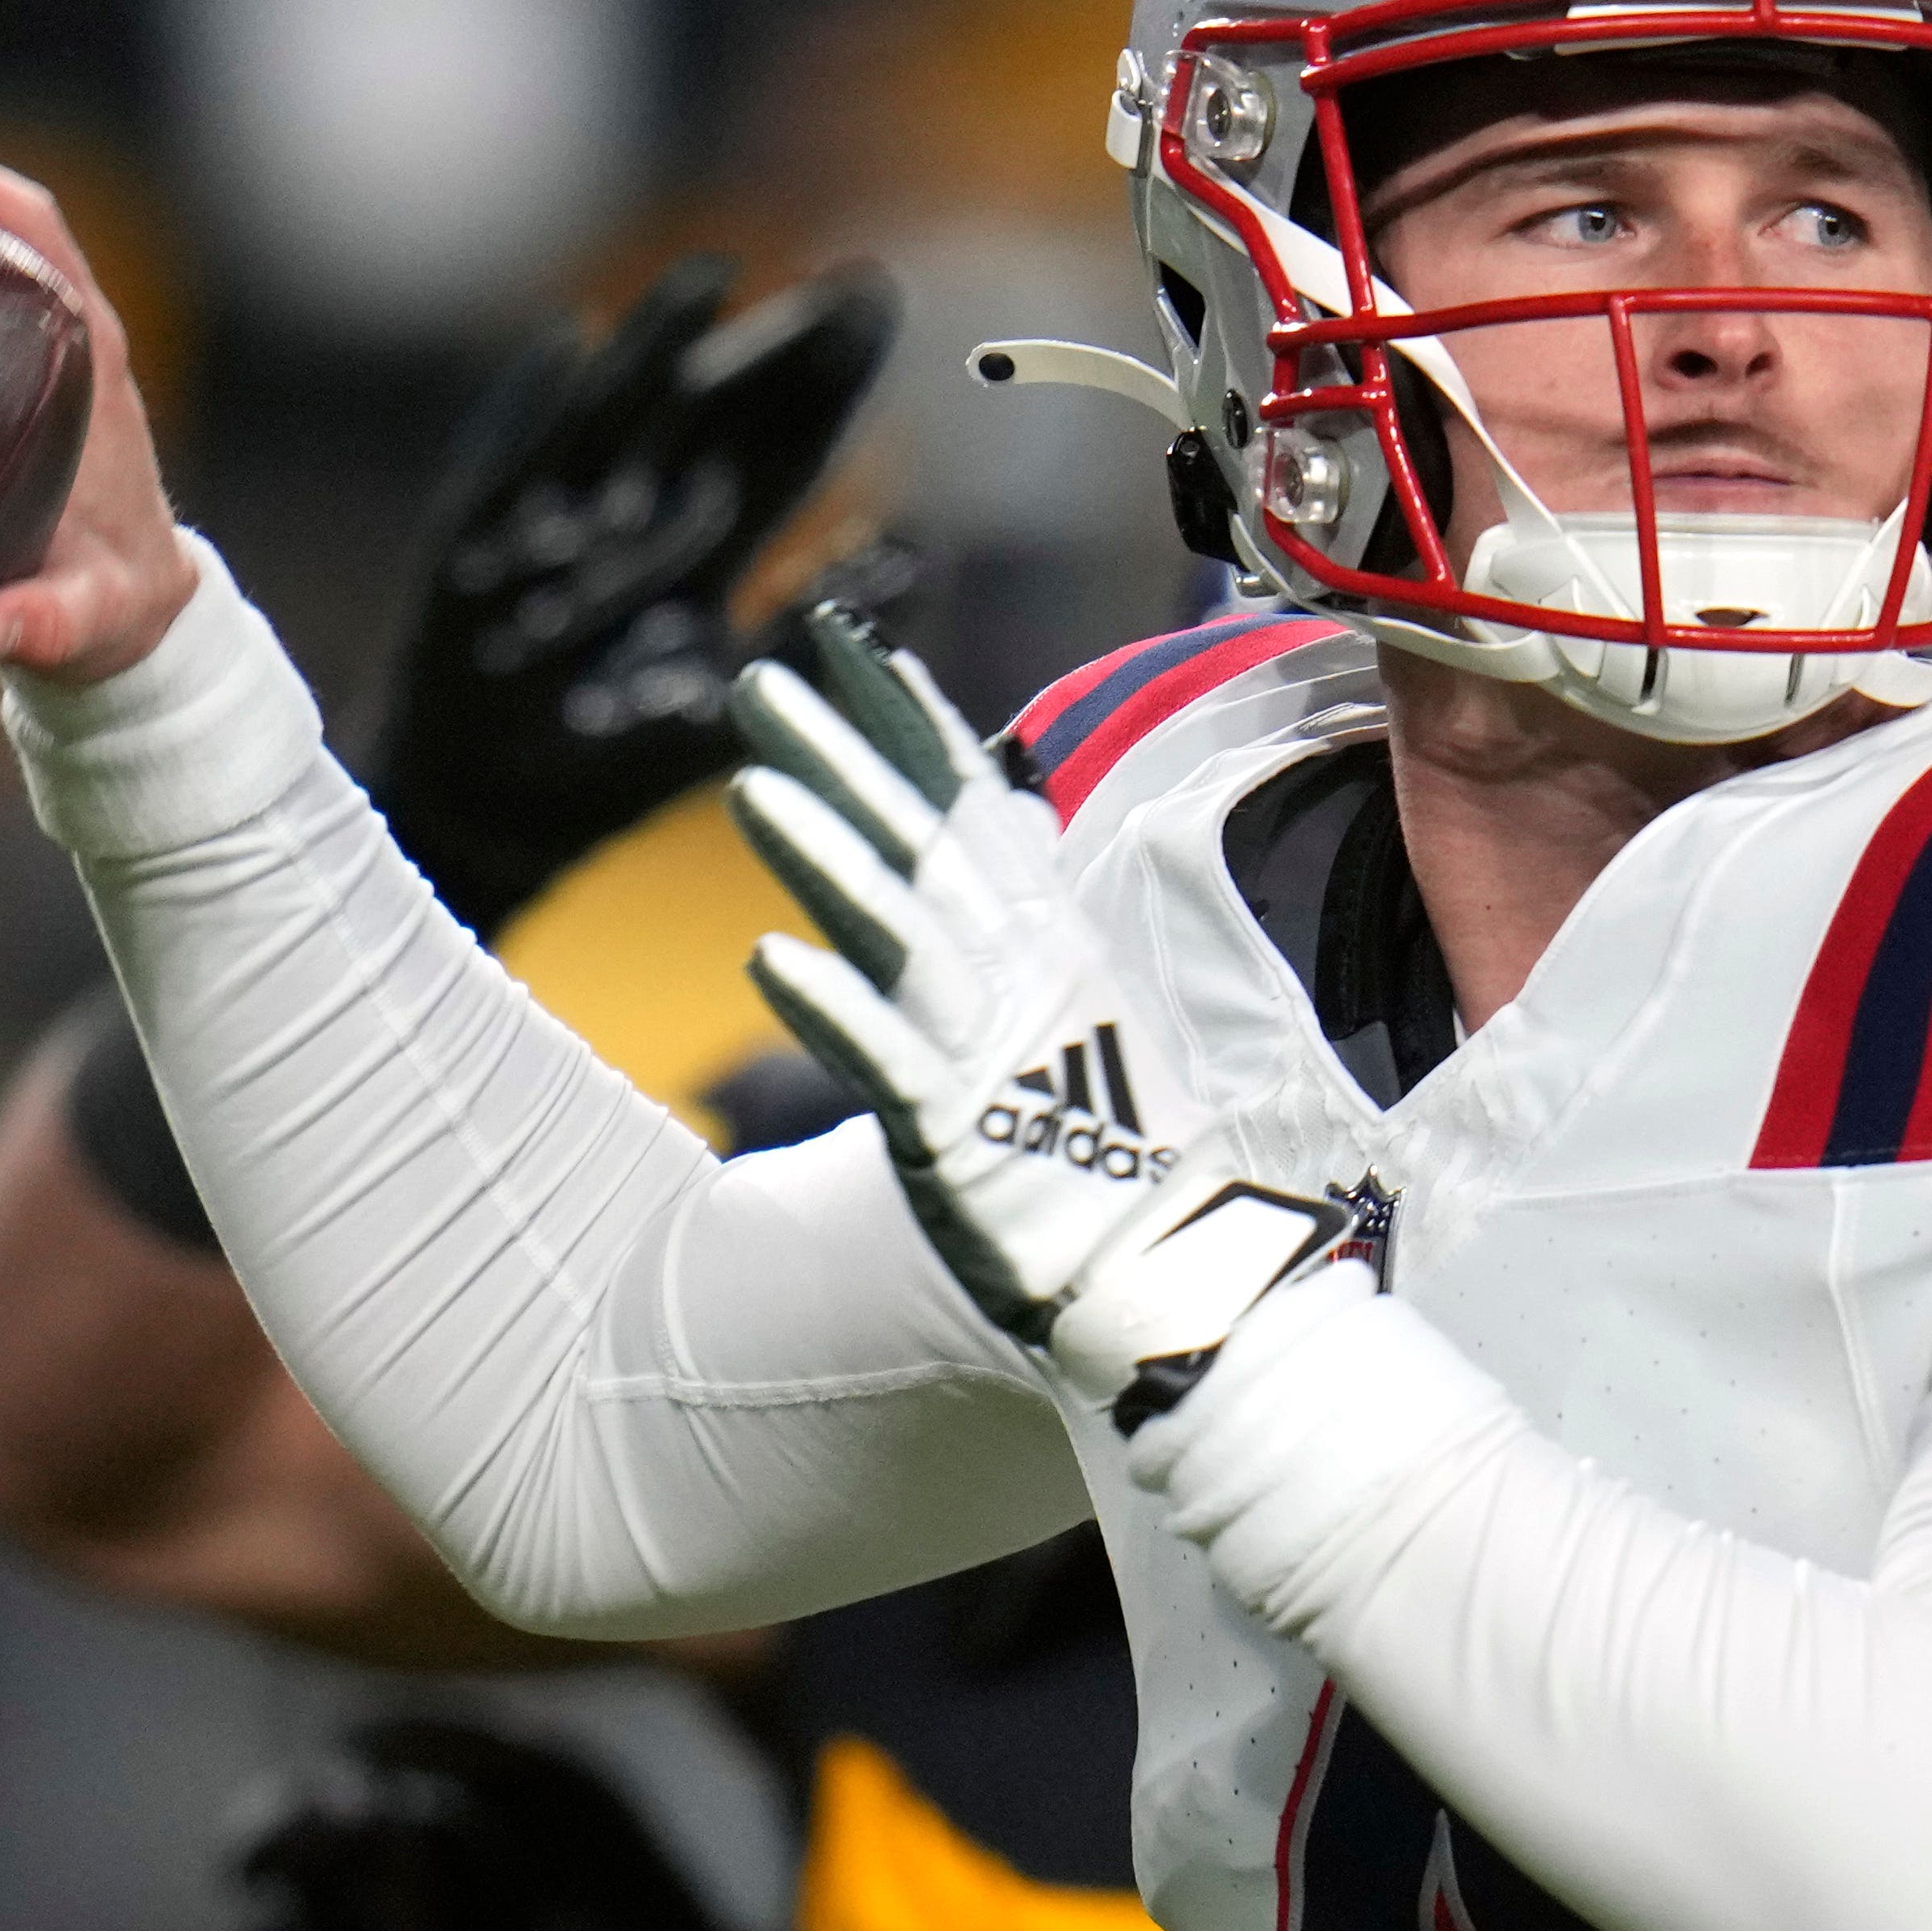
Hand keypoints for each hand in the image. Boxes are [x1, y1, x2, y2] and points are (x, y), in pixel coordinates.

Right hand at [365, 257, 900, 929]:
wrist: (490, 811)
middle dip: (780, 347)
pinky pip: (503, 459)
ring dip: (662, 345)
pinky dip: (530, 404)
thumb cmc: (613, 765)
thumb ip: (827, 631)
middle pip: (715, 411)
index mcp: (705, 550)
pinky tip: (565, 343)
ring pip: (619, 414)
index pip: (781, 448)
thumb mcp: (741, 703)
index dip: (830, 382)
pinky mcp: (471, 540)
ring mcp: (553, 519)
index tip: (883, 306)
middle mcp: (636, 517)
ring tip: (714, 276)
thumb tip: (925, 547)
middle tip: (854, 282)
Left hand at [727, 606, 1381, 1422]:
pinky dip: (834, 1012)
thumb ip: (1031, 921)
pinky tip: (765, 961)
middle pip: (921, 846)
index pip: (971, 812)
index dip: (909, 726)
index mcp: (1052, 946)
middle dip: (844, 756)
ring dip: (826, 856)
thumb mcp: (1086, 1012)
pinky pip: (888, 1065)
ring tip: (749, 787)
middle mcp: (1022, 981)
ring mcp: (991, 1054)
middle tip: (762, 680)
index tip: (849, 647)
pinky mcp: (965, 1137)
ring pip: (896, 933)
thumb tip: (994, 820)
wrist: (1183, 1284)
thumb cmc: (1130, 1161)